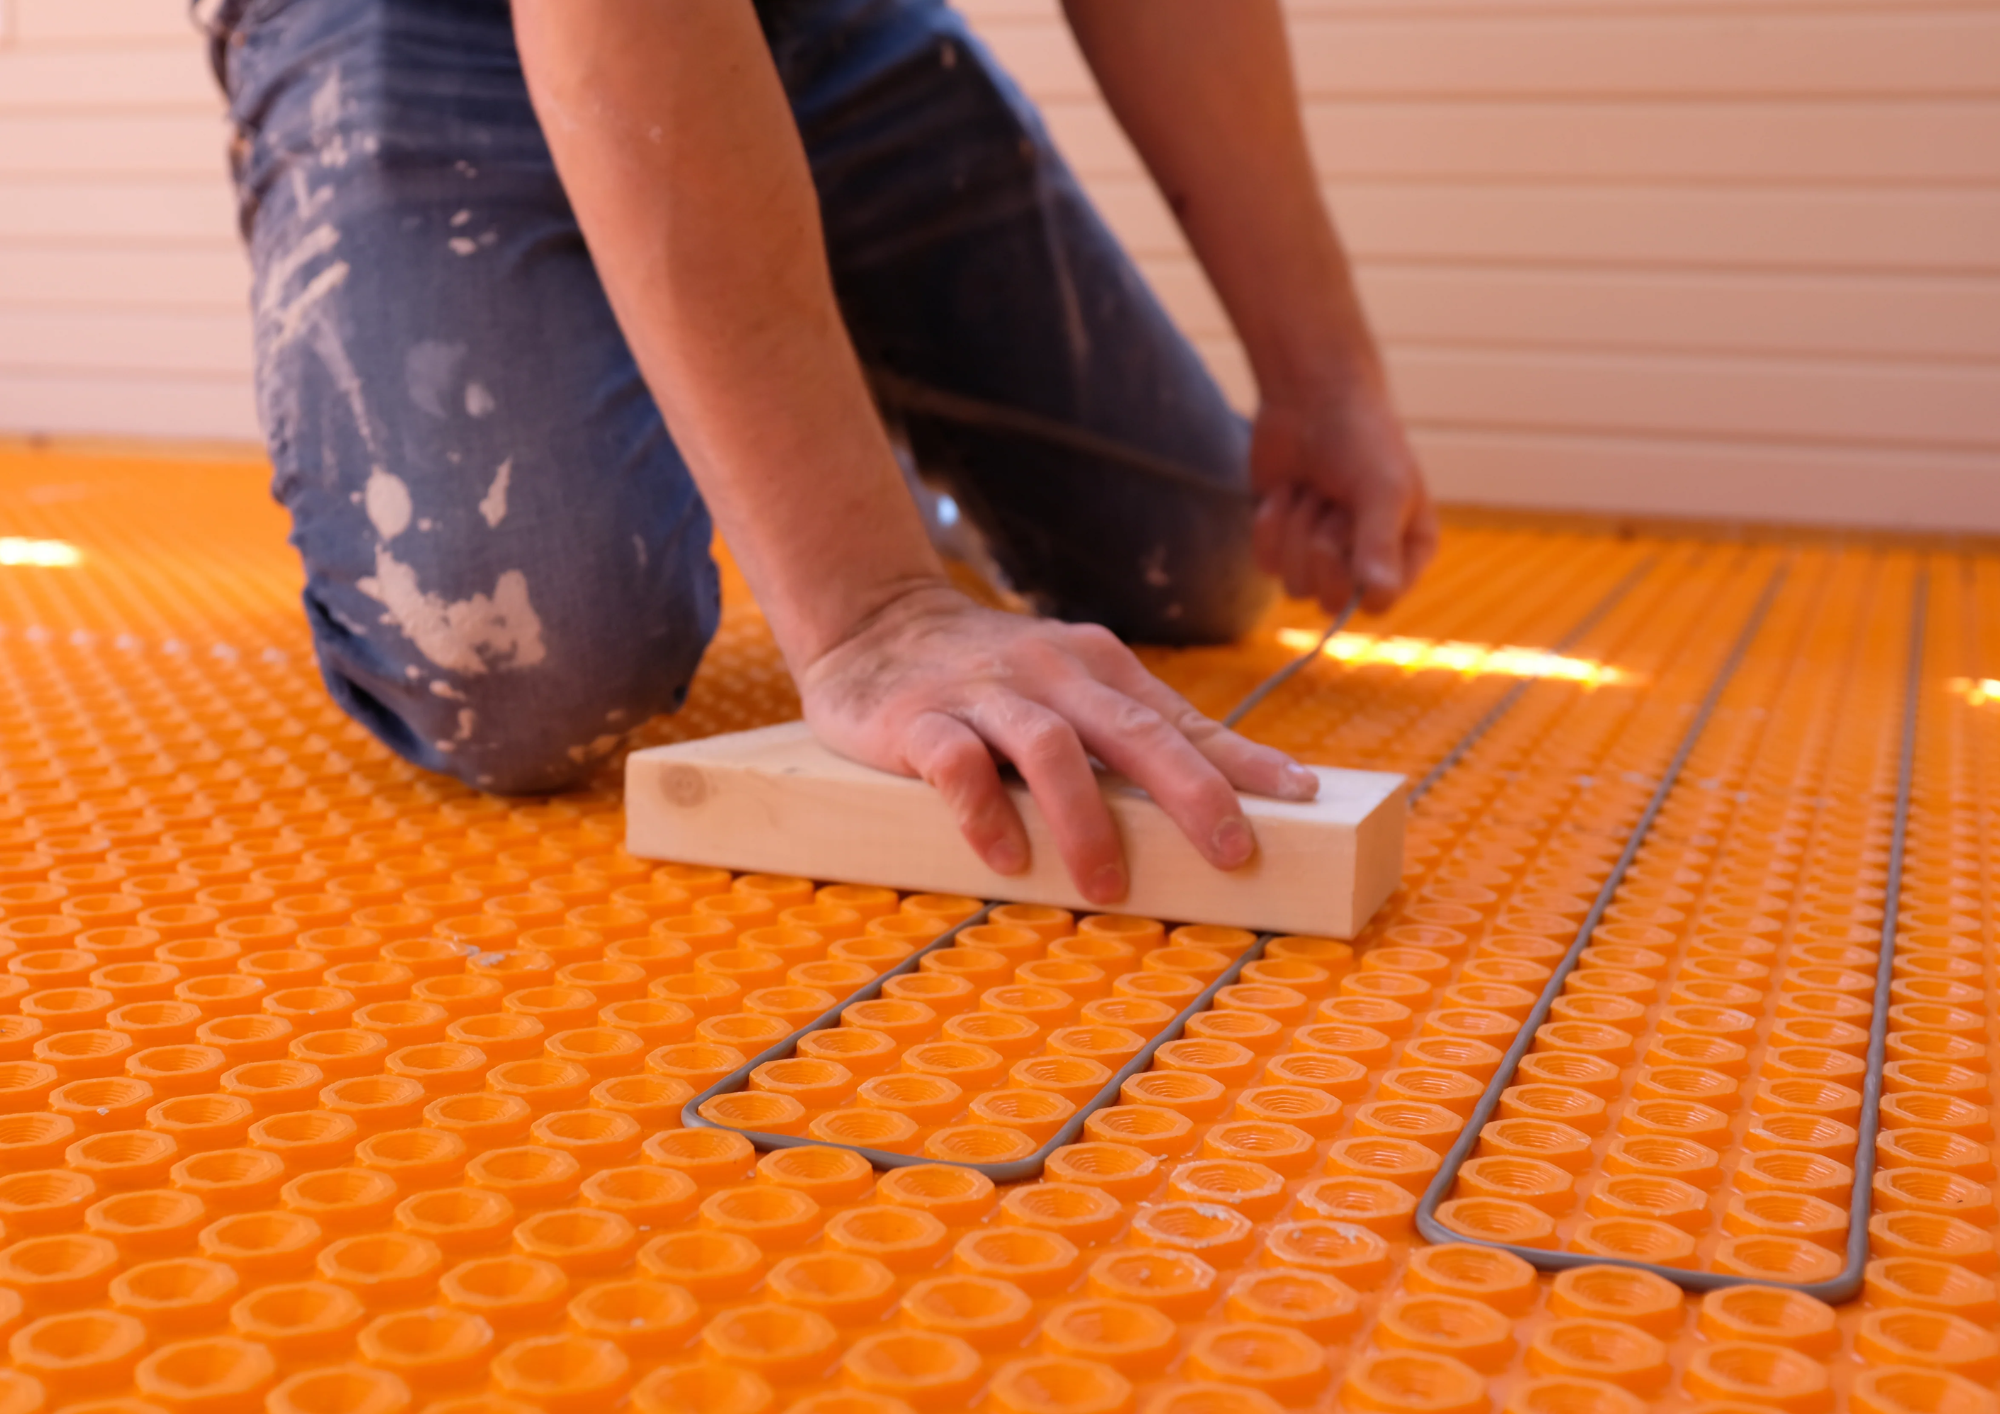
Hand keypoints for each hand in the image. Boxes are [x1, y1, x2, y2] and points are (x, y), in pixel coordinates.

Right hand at [799, 583, 1321, 903]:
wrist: (872, 617)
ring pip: (1050, 749)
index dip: (1242, 761)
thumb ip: (1125, 733)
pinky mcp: (919, 718)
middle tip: (1231, 853)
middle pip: (1133, 730)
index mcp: (1098, 665)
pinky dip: (985, 815)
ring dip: (1086, 821)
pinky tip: (1007, 860)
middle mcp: (1051, 672)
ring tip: (1108, 886)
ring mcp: (984, 692)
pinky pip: (956, 767)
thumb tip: (1218, 801)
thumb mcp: (1066, 686)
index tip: (1302, 796)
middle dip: (1191, 792)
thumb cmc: (988, 673)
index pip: (1181, 720)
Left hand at [1250, 374, 1436, 613]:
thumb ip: (1380, 544)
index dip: (1357, 576)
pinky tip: (1286, 489)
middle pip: (1330, 600)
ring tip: (1313, 489)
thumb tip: (1379, 595)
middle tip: (1330, 501)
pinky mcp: (1282, 543)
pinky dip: (1271, 523)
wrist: (1310, 395)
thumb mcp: (1382, 488)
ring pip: (1294, 584)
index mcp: (1408, 551)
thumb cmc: (1362, 437)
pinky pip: (1266, 563)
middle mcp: (1367, 561)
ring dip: (1297, 528)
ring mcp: (1321, 556)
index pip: (1379, 604)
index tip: (1353, 527)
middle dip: (1321, 545)